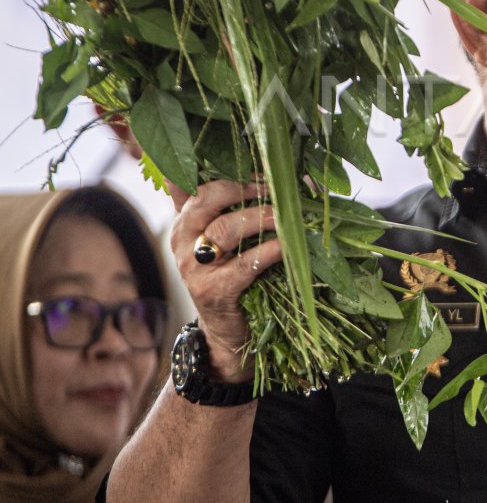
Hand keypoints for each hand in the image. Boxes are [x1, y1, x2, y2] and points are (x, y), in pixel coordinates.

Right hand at [167, 180, 281, 380]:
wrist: (227, 335)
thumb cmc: (234, 277)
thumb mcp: (229, 241)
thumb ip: (237, 208)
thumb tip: (276, 172)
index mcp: (185, 222)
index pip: (191, 183)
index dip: (227, 171)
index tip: (259, 168)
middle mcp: (183, 241)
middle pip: (206, 199)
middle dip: (244, 188)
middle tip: (276, 187)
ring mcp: (194, 268)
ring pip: (224, 229)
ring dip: (262, 217)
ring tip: (288, 215)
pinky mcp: (213, 292)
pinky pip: (243, 265)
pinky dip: (270, 251)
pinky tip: (288, 245)